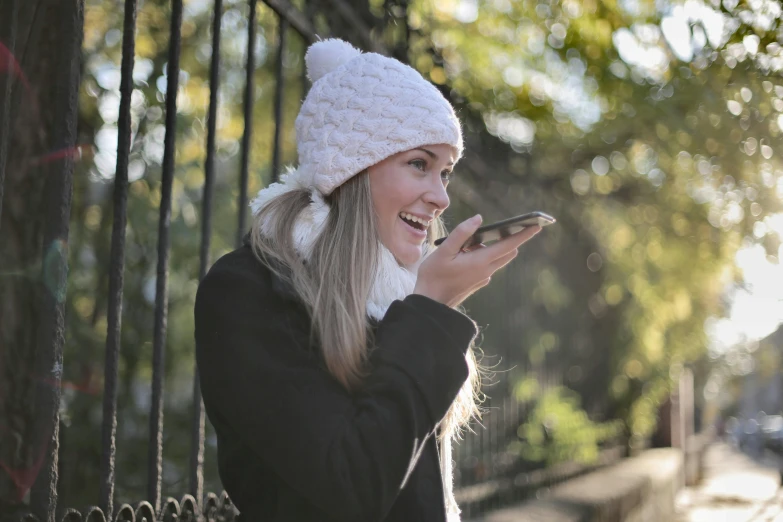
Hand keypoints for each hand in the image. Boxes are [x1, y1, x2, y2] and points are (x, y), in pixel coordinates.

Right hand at [413, 215, 540, 308]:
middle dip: (512, 239)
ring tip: (470, 243)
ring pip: (498, 260)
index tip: (537, 225)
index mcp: (480, 261)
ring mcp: (483, 279)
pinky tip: (464, 256)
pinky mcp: (477, 283)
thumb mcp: (443, 251)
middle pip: (508, 253)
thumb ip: (461, 233)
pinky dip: (483, 257)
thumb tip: (478, 219)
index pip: (509, 245)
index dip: (524, 234)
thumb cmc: (433, 276)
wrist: (430, 304)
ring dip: (495, 248)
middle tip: (508, 226)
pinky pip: (487, 267)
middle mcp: (486, 271)